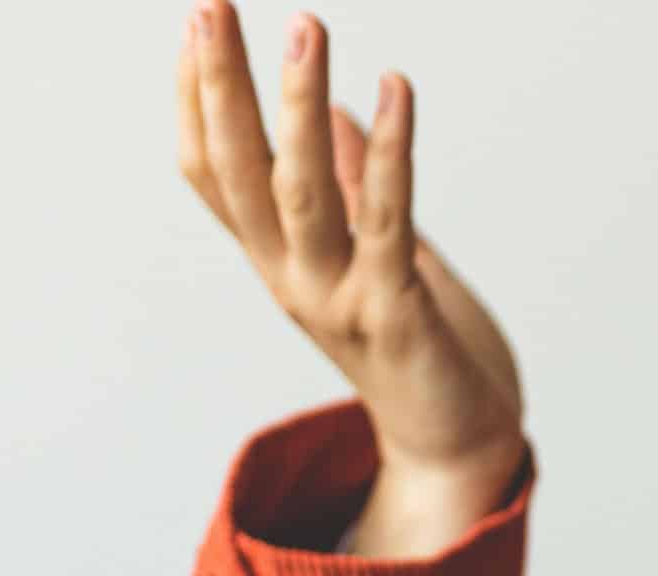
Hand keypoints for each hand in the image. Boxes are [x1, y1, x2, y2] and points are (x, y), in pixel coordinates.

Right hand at [177, 2, 525, 549]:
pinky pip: (390, 220)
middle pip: (239, 172)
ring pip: (303, 190)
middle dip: (222, 86)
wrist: (463, 449)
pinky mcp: (397, 313)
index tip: (195, 30)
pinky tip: (397, 91)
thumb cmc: (427, 354)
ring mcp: (340, 299)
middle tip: (210, 5)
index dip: (197, 103)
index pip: (215, 176)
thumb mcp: (386, 259)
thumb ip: (359, 192)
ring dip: (300, 105)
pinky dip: (393, 153)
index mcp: (283, 264)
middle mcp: (295, 280)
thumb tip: (345, 115)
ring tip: (304, 27)